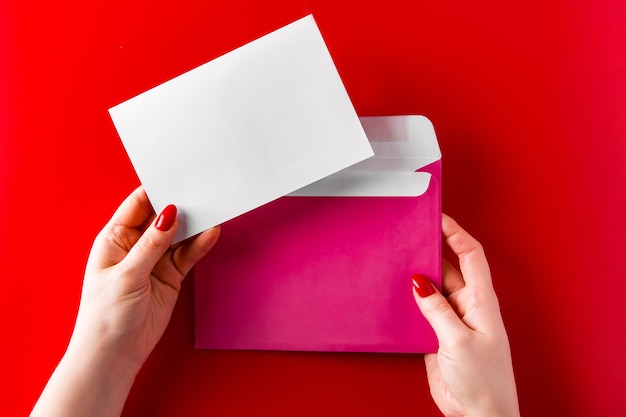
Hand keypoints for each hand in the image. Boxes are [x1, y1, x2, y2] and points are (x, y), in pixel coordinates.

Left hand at [31, 186, 219, 416]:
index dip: (157, 190)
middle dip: (180, 204)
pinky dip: (200, 244)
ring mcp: (155, 260)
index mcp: (114, 239)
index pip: (137, 204)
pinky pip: (188, 254)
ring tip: (213, 208)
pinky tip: (211, 233)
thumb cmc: (105, 315)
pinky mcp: (171, 275)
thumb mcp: (126, 275)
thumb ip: (151, 244)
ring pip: (179, 234)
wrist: (115, 354)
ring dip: (194, 223)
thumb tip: (167, 214)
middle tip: (201, 190)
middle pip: (162, 217)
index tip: (177, 176)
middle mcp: (135, 245)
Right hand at [412, 214, 519, 416]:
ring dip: (418, 273)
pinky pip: (422, 308)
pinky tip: (395, 293)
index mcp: (481, 300)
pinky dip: (409, 299)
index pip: (471, 255)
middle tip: (411, 232)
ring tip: (398, 258)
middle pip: (449, 266)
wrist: (477, 413)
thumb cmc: (484, 381)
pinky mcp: (436, 334)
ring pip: (432, 286)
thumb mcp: (459, 340)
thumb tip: (420, 282)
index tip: (438, 217)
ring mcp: (451, 319)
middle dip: (432, 247)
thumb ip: (437, 310)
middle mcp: (467, 305)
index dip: (456, 233)